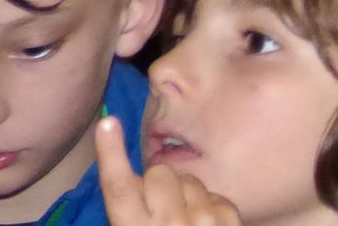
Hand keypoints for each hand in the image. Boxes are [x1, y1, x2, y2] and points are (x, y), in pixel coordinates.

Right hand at [96, 116, 241, 225]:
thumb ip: (131, 216)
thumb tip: (129, 190)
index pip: (120, 189)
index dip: (111, 155)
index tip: (107, 122)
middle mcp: (169, 224)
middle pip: (158, 173)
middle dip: (155, 181)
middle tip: (155, 207)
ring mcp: (204, 221)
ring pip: (190, 180)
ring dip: (184, 193)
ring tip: (182, 221)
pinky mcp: (230, 221)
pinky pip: (215, 195)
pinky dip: (208, 206)